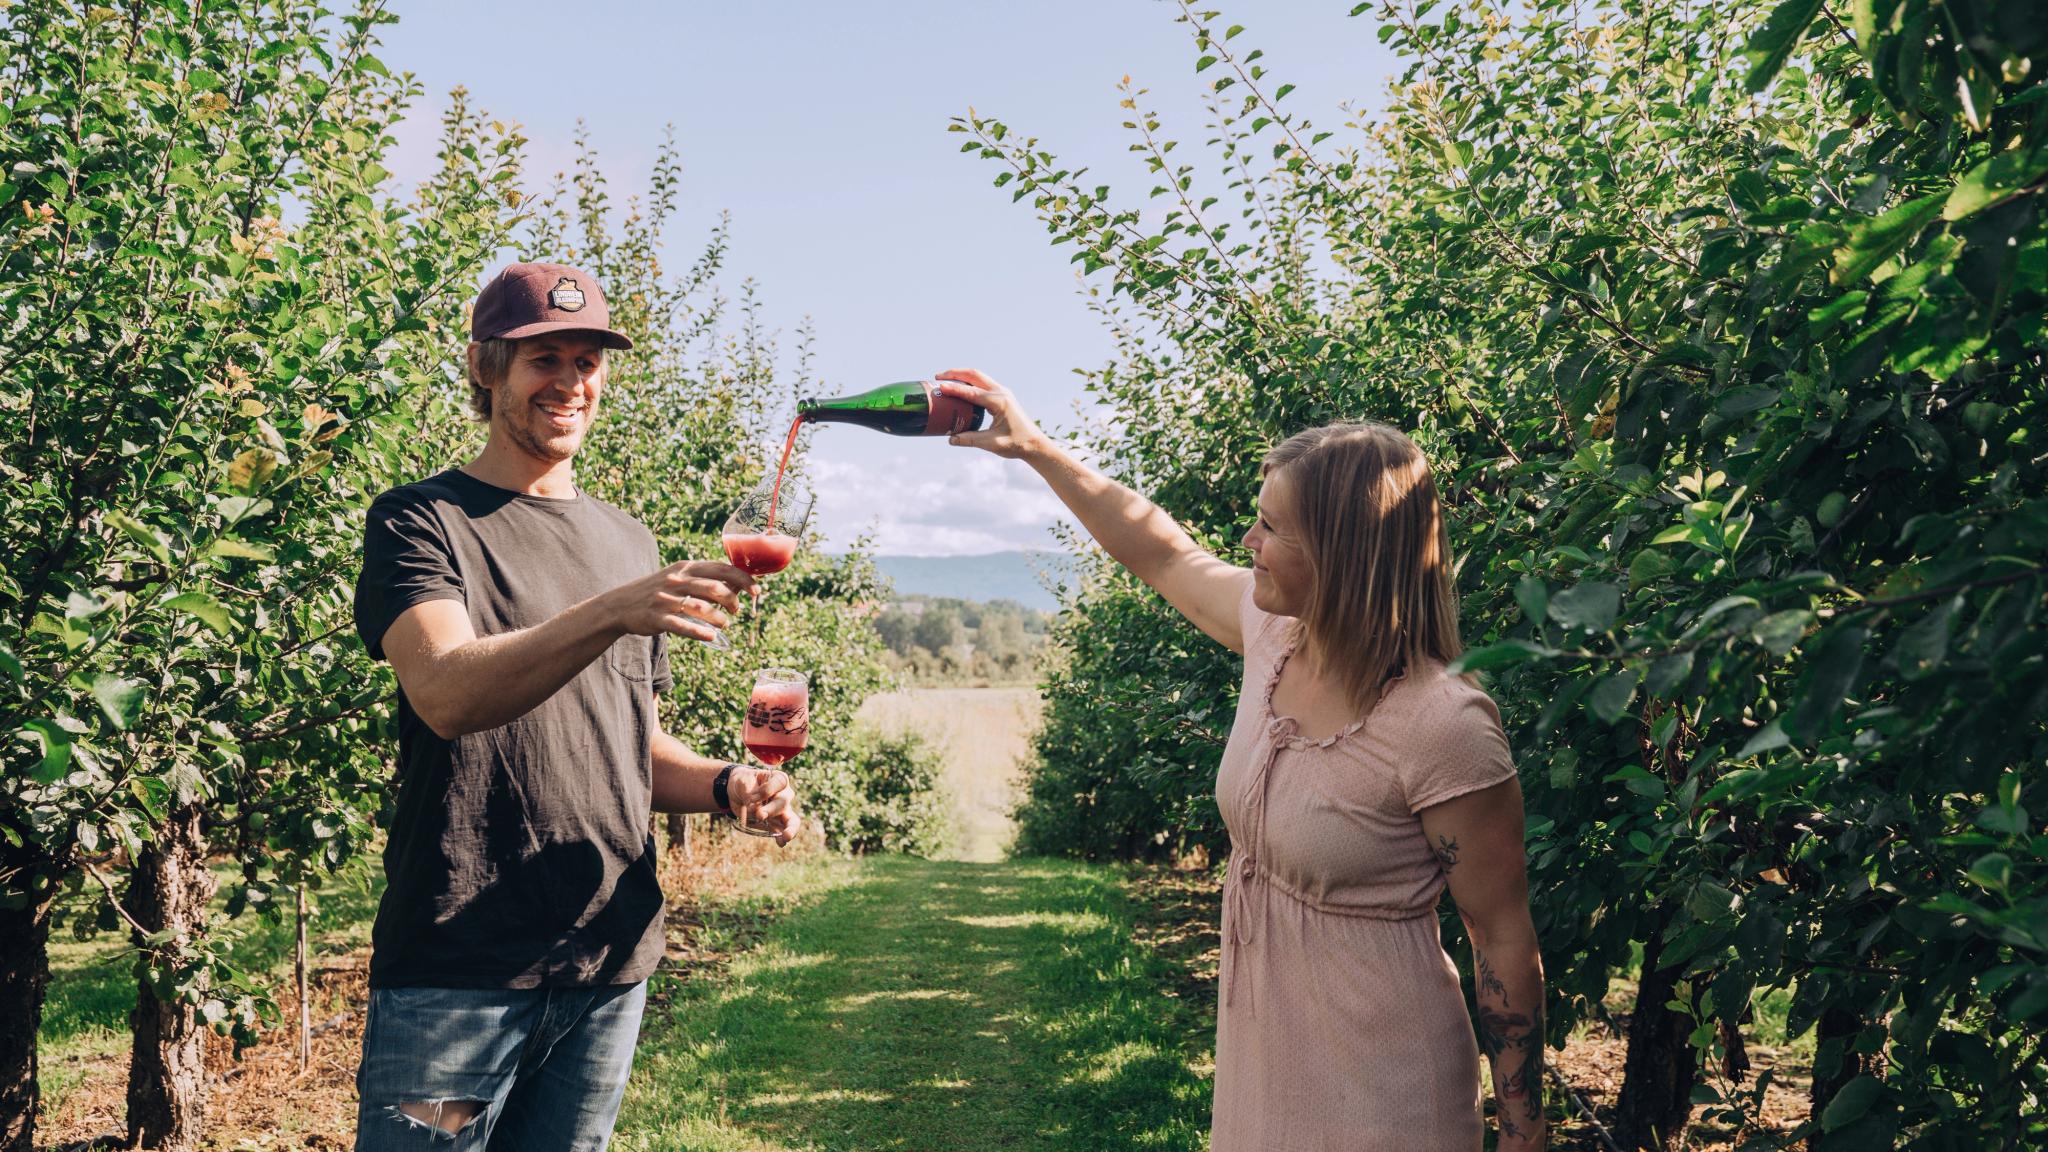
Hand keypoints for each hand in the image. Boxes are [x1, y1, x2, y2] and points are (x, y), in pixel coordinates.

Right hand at [604, 560, 755, 644]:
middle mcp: (676, 580)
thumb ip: (705, 578)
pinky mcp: (657, 618)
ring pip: (700, 607)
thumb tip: (738, 583)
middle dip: (732, 600)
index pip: (721, 569)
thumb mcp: (679, 577)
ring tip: (724, 625)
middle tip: (737, 610)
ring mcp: (666, 600)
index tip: (756, 590)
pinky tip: (711, 636)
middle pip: (714, 587)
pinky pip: (682, 625)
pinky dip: (699, 631)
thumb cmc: (658, 591)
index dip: (743, 579)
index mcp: (686, 567)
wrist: (620, 604)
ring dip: (718, 618)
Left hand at [728, 765, 799, 844]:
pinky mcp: (775, 823)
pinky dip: (782, 838)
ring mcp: (782, 811)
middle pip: (783, 802)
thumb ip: (747, 791)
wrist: (737, 793)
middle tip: (759, 815)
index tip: (751, 797)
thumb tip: (752, 805)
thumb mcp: (742, 781)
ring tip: (787, 836)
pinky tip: (781, 843)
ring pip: (792, 819)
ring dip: (790, 828)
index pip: (780, 783)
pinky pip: (782, 831)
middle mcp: (784, 794)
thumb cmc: (743, 782)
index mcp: (778, 779)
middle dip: (771, 810)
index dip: (767, 791)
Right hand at [933, 369, 1048, 459]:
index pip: (972, 392)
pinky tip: (960, 389)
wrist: (1035, 444)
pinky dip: (969, 383)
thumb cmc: (1017, 444)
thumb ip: (970, 440)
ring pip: (979, 377)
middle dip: (955, 374)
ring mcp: (1003, 393)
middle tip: (938, 378)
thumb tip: (950, 439)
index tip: (940, 387)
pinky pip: (983, 384)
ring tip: (945, 380)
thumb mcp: (992, 443)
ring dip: (962, 376)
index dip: (954, 389)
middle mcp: (1001, 393)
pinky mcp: (1002, 396)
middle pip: (975, 375)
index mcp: (999, 402)